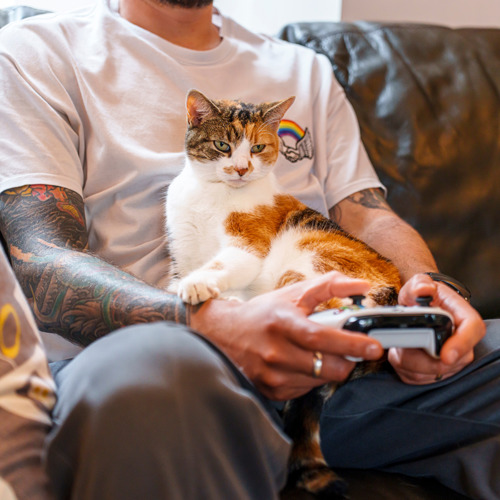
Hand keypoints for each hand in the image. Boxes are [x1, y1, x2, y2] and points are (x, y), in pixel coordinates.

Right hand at [191, 271, 383, 399]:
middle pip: (327, 367)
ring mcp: (272, 376)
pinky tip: (302, 363)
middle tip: (352, 351)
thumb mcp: (293, 294)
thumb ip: (329, 286)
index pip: (321, 338)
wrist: (223, 334)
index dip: (351, 344)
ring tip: (318, 352)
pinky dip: (312, 378)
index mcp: (282, 324)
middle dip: (348, 361)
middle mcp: (275, 353)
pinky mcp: (271, 392)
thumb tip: (363, 286)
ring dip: (329, 368)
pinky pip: (306, 390)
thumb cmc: (262, 313)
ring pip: (320, 380)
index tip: (374, 346)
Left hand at [390, 274, 485, 384]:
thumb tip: (423, 290)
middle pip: (449, 362)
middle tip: (401, 344)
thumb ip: (420, 285)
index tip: (444, 355)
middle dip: (420, 358)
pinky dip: (404, 370)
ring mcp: (452, 360)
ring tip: (399, 345)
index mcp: (465, 318)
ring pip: (431, 373)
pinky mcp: (437, 372)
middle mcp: (463, 342)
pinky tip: (399, 355)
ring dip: (408, 363)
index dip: (460, 345)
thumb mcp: (419, 285)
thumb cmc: (422, 296)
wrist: (417, 306)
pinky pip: (419, 379)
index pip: (472, 331)